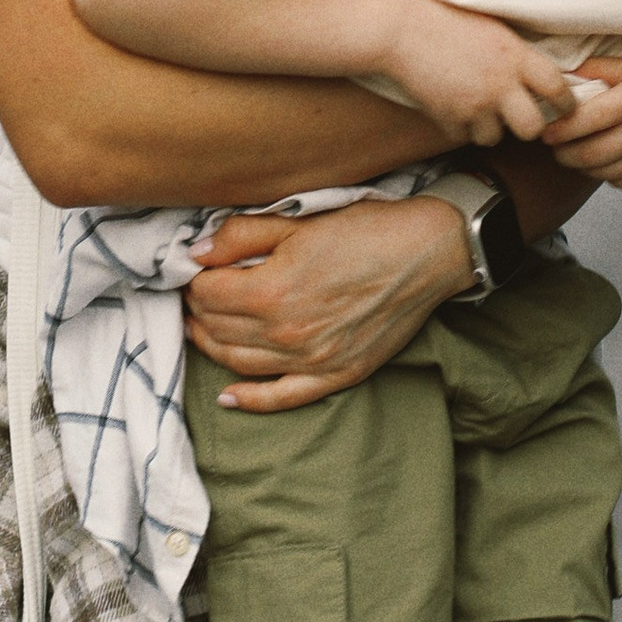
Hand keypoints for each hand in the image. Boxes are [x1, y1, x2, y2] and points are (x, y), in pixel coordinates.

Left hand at [184, 194, 474, 412]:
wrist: (427, 253)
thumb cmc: (364, 230)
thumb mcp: (297, 220)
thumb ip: (240, 235)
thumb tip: (196, 252)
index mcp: (272, 291)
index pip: (206, 294)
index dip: (194, 280)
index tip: (198, 269)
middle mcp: (287, 333)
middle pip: (217, 330)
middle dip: (199, 311)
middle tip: (197, 295)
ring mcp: (312, 361)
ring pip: (238, 363)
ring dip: (212, 346)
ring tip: (202, 328)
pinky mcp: (336, 375)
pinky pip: (281, 398)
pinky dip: (249, 400)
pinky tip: (227, 396)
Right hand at [360, 0, 576, 146]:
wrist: (402, 29)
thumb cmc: (448, 21)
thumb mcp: (495, 30)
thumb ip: (519, 55)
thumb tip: (542, 78)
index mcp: (516, 56)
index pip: (557, 88)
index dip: (567, 103)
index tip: (566, 107)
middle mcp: (500, 84)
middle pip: (532, 128)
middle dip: (528, 127)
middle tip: (520, 118)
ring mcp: (474, 104)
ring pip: (495, 137)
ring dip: (489, 128)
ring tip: (478, 109)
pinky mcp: (448, 117)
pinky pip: (463, 137)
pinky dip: (460, 128)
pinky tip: (453, 108)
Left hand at [545, 33, 621, 198]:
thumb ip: (601, 68)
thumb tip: (562, 73)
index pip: (589, 119)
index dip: (561, 129)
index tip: (545, 131)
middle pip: (590, 153)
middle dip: (563, 154)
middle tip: (552, 147)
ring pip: (601, 171)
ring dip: (579, 166)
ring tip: (570, 154)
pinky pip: (619, 183)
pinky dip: (603, 175)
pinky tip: (599, 162)